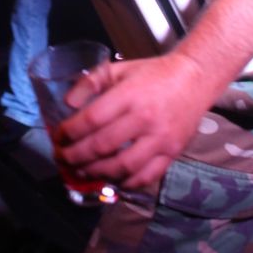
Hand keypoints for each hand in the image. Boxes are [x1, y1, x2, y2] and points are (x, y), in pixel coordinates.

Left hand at [55, 51, 208, 188]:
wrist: (194, 79)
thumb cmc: (153, 73)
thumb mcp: (119, 69)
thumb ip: (91, 82)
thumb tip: (68, 103)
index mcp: (130, 94)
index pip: (92, 119)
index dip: (70, 132)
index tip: (58, 136)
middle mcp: (145, 118)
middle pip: (103, 146)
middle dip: (76, 156)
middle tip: (63, 158)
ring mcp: (161, 139)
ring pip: (122, 166)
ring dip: (97, 172)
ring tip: (82, 171)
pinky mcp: (173, 153)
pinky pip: (147, 176)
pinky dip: (127, 183)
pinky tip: (112, 180)